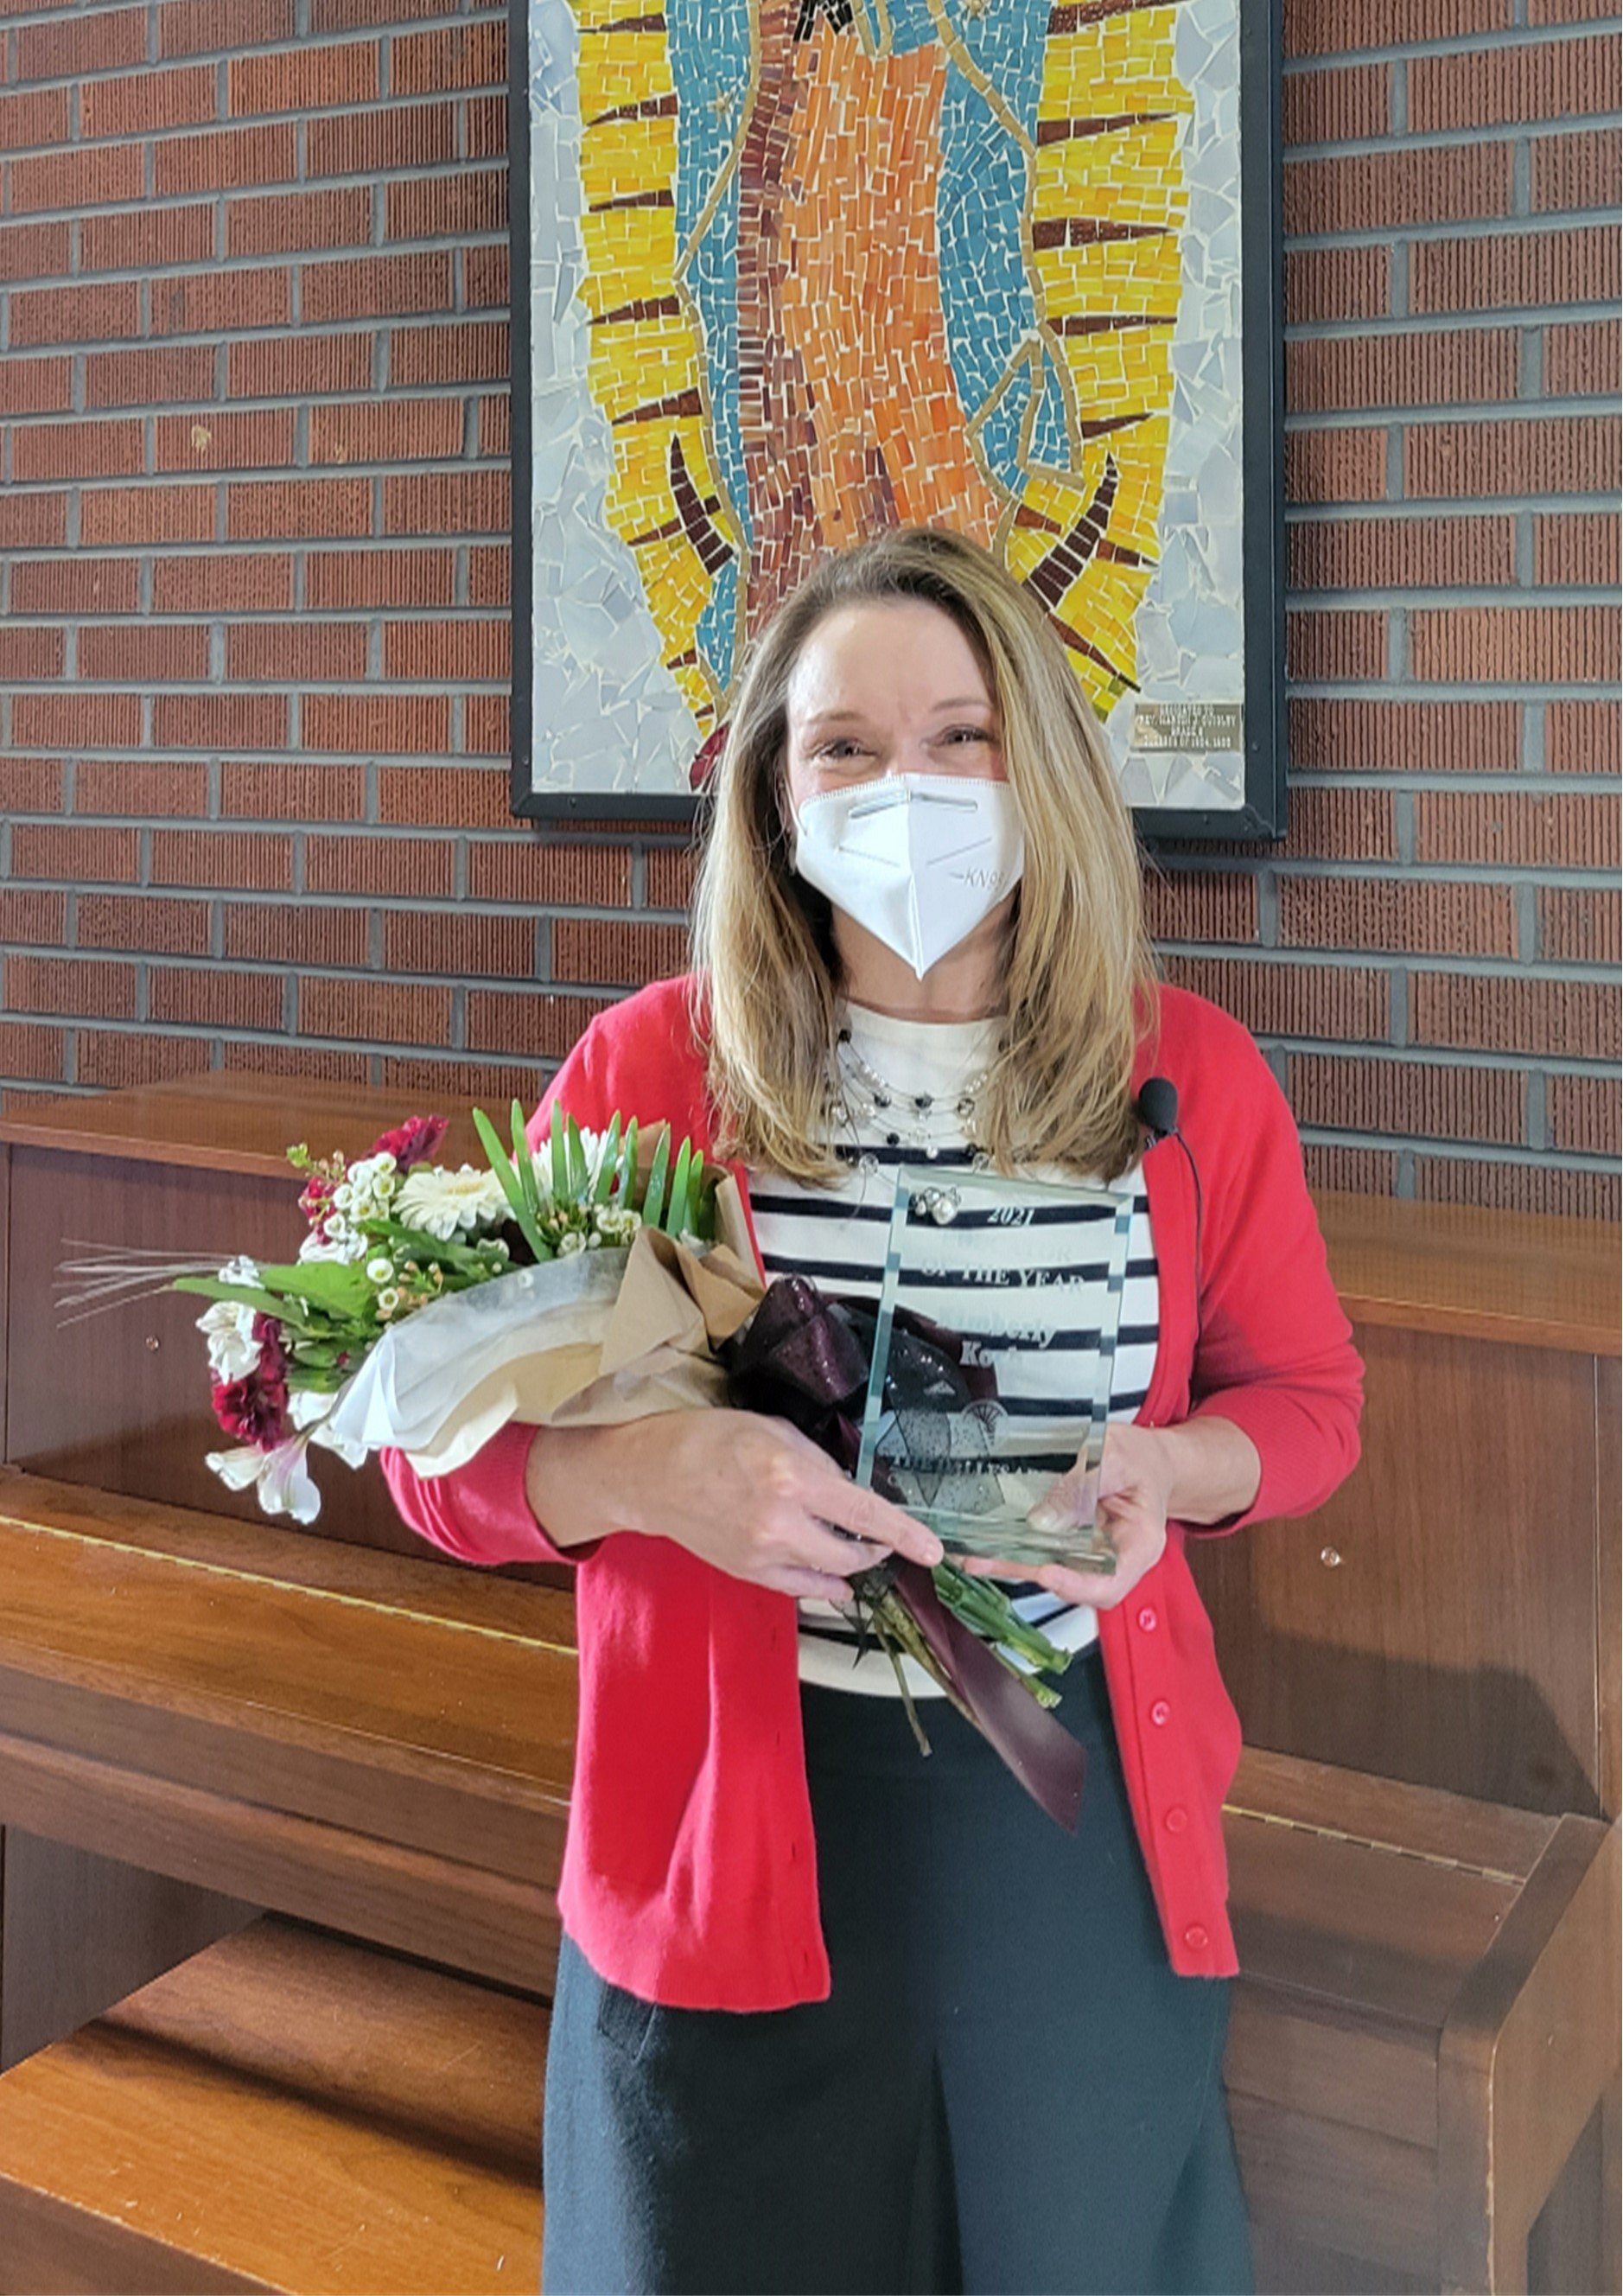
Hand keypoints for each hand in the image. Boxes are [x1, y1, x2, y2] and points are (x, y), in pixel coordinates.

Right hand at [526, 1408, 944, 1600]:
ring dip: (850, 1563)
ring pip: (829, 1575)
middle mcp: (781, 1523)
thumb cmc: (708, 1439)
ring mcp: (762, 1554)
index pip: (866, 1513)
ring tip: (854, 1546)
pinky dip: (823, 1585)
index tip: (932, 1549)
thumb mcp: (773, 1430)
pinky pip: (800, 1589)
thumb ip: (818, 1462)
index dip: (905, 1534)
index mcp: (791, 1478)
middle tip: (881, 1535)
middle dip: (877, 1548)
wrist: (651, 1475)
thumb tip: (850, 1488)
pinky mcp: (747, 1572)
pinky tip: (832, 1578)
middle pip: (853, 1555)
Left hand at [954, 1423, 1173, 1609]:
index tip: (1046, 1573)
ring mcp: (1088, 1554)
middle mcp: (1112, 1558)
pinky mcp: (1068, 1544)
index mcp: (1138, 1544)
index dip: (1076, 1585)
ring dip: (1010, 1563)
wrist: (1146, 1457)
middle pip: (1070, 1580)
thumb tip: (1042, 1518)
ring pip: (1048, 1569)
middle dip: (1025, 1572)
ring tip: (974, 1555)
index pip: (1109, 1582)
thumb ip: (1081, 1485)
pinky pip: (1041, 1551)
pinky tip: (984, 1545)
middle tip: (986, 1560)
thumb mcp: (1115, 1457)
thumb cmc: (1141, 1459)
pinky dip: (1013, 1549)